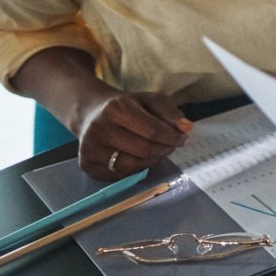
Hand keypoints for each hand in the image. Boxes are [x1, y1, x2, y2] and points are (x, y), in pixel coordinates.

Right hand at [71, 91, 190, 180]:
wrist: (92, 114)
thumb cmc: (127, 107)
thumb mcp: (150, 100)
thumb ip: (170, 112)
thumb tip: (187, 128)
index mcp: (115, 109)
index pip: (152, 130)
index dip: (173, 137)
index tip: (183, 138)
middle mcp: (98, 130)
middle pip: (144, 150)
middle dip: (164, 150)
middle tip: (171, 146)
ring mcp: (90, 150)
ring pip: (133, 166)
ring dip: (153, 161)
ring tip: (158, 151)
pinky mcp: (88, 166)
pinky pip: (121, 175)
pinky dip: (137, 168)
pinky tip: (140, 157)